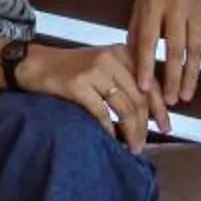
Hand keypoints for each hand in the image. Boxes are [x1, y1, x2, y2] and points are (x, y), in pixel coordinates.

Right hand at [19, 41, 169, 152]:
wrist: (35, 64)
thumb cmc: (71, 69)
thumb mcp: (103, 64)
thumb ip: (125, 79)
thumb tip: (151, 111)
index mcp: (122, 52)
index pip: (150, 83)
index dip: (160, 107)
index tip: (165, 126)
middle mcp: (112, 58)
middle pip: (140, 98)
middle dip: (146, 125)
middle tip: (145, 144)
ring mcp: (94, 70)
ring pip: (125, 107)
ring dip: (132, 132)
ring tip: (133, 147)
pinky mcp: (78, 85)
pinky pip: (102, 113)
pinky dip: (110, 130)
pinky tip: (112, 140)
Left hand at [130, 0, 200, 108]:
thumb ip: (137, 26)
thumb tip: (130, 59)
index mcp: (154, 2)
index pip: (149, 39)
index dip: (147, 65)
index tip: (144, 89)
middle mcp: (177, 6)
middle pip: (175, 49)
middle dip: (173, 78)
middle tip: (170, 102)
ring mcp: (199, 7)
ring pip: (198, 47)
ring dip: (193, 74)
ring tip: (188, 96)